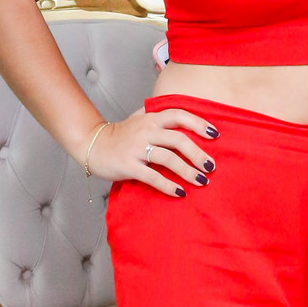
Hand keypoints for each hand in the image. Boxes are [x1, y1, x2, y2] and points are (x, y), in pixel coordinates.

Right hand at [83, 107, 217, 197]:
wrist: (91, 144)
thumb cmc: (119, 134)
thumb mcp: (138, 118)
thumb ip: (158, 114)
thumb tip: (183, 113)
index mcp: (151, 118)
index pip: (179, 115)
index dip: (199, 124)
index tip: (216, 135)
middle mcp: (145, 131)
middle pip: (178, 139)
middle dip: (198, 153)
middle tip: (211, 166)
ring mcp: (136, 149)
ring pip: (168, 158)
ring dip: (188, 171)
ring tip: (202, 181)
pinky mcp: (128, 166)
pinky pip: (152, 177)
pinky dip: (168, 185)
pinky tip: (180, 192)